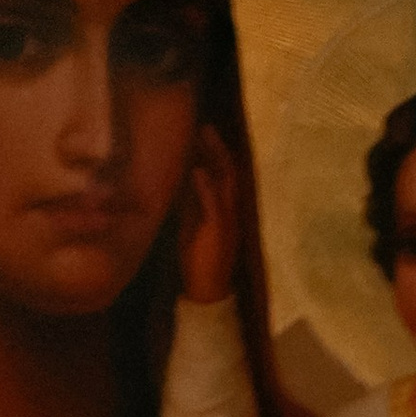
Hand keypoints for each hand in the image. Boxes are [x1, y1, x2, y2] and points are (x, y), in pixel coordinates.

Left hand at [177, 124, 239, 304]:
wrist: (208, 291)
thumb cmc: (198, 259)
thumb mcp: (192, 224)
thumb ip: (191, 203)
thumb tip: (185, 179)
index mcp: (225, 209)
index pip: (224, 175)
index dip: (216, 153)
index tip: (203, 132)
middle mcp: (230, 211)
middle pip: (228, 172)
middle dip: (217, 148)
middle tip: (205, 125)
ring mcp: (227, 220)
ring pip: (226, 182)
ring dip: (215, 158)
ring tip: (205, 136)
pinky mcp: (219, 231)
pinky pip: (214, 205)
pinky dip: (206, 186)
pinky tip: (198, 170)